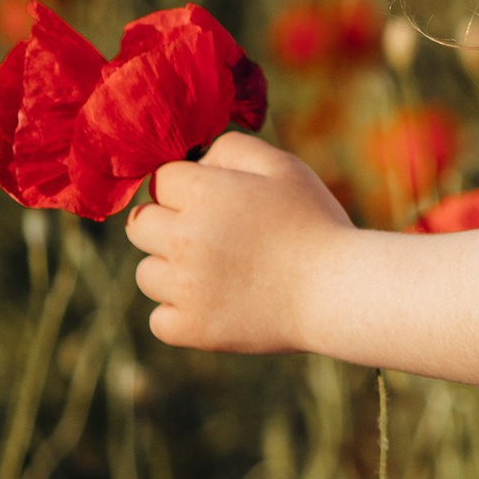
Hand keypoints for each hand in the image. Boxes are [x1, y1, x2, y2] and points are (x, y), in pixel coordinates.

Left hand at [125, 131, 354, 352]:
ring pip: (145, 273)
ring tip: (214, 271)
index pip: (160, 181)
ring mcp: (185, 289)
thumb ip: (232, 149)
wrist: (338, 290)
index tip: (213, 200)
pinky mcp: (192, 329)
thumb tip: (195, 161)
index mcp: (204, 195)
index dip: (185, 186)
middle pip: (140, 225)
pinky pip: (158, 318)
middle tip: (206, 234)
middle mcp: (185, 239)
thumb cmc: (314, 221)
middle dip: (165, 223)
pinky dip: (178, 313)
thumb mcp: (282, 166)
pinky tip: (212, 302)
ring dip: (169, 269)